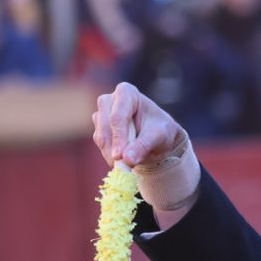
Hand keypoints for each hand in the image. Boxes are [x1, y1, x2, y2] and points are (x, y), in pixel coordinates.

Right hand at [92, 82, 199, 215]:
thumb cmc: (161, 131)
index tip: (120, 157)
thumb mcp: (158, 137)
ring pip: (100, 135)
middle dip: (114, 146)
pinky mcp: (99, 128)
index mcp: (127, 93)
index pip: (118, 116)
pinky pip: (100, 143)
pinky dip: (109, 155)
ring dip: (111, 153)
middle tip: (122, 166)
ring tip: (126, 166)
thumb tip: (126, 159)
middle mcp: (110, 100)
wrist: (159, 139)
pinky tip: (122, 162)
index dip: (118, 137)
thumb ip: (143, 146)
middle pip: (106, 125)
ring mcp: (102, 114)